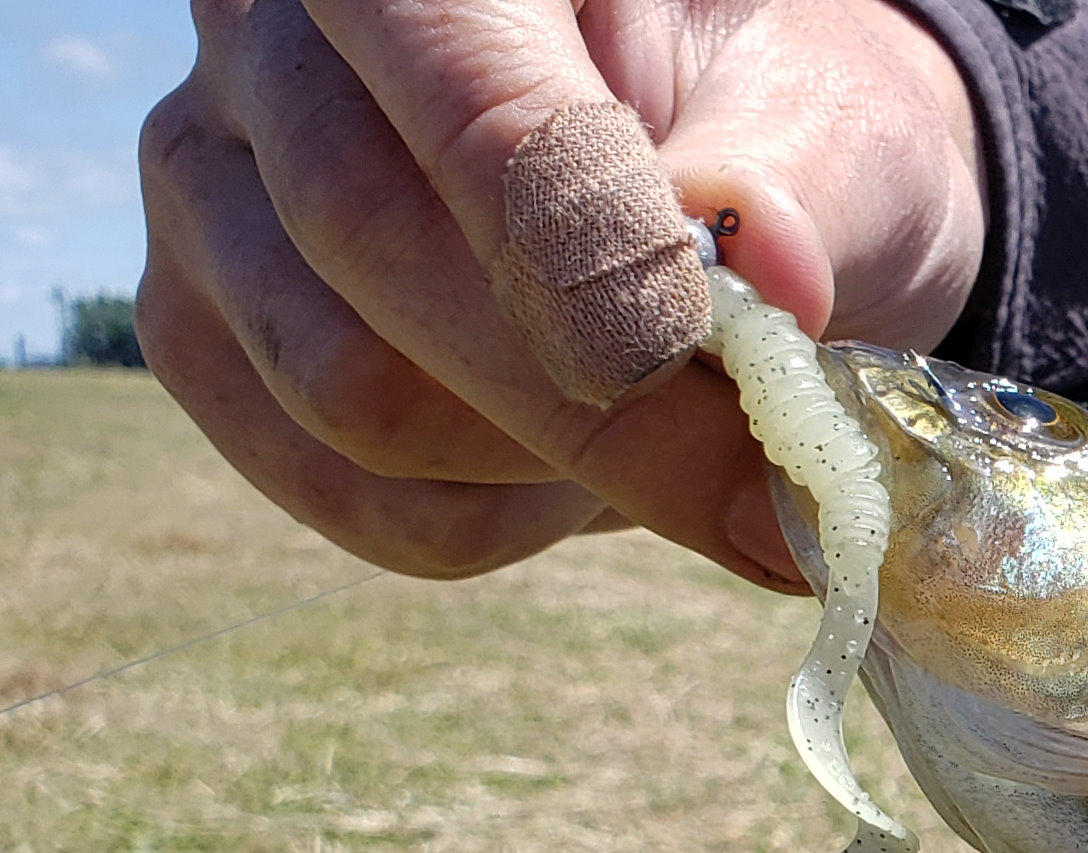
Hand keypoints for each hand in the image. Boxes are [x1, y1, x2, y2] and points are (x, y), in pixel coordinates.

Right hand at [138, 0, 984, 582]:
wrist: (725, 197)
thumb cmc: (780, 136)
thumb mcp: (830, 125)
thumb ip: (793, 187)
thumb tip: (761, 261)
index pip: (469, 106)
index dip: (582, 262)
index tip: (703, 368)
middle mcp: (275, 38)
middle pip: (371, 244)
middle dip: (591, 407)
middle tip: (766, 500)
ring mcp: (212, 185)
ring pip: (346, 390)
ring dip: (549, 468)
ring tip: (675, 440)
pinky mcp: (208, 334)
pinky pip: (339, 487)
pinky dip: (493, 520)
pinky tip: (581, 474)